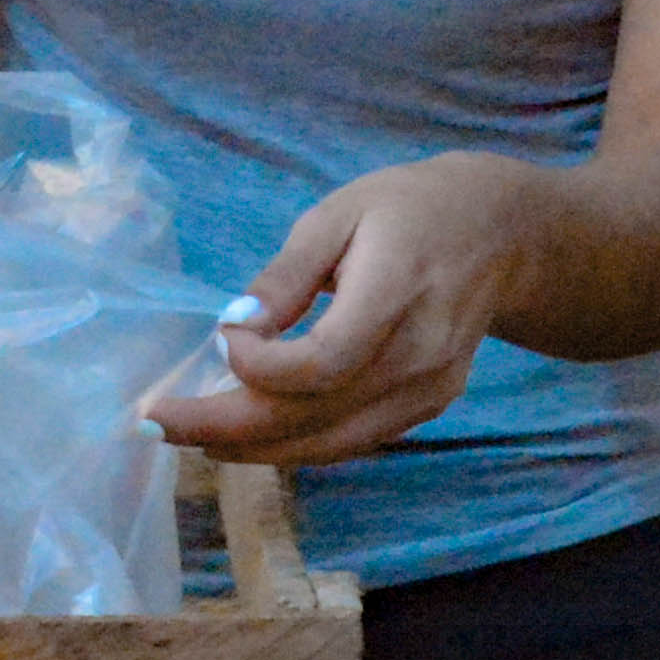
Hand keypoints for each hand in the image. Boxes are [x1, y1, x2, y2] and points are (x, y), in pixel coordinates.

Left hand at [142, 152, 553, 468]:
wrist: (504, 235)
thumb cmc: (411, 210)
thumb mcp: (340, 213)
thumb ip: (286, 276)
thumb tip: (232, 329)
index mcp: (399, 291)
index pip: (322, 363)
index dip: (257, 368)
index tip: (219, 338)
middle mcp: (420, 356)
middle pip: (314, 418)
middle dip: (225, 428)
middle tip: (154, 422)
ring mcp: (428, 392)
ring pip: (329, 445)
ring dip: (252, 450)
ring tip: (188, 435)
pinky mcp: (427, 409)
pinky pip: (350, 441)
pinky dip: (292, 444)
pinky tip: (246, 431)